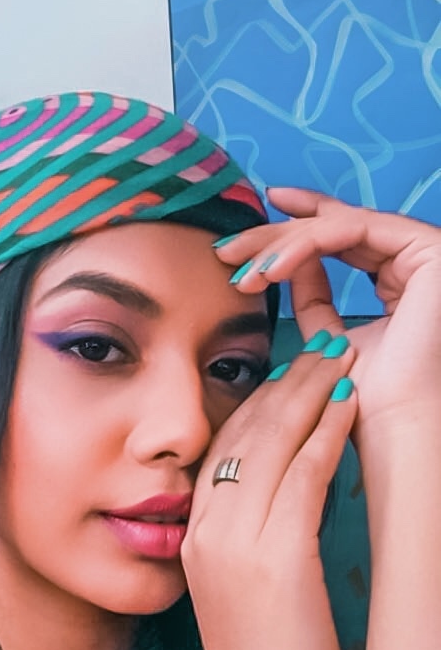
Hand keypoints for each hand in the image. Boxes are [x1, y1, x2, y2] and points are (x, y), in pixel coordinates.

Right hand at [183, 334, 357, 649]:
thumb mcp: (246, 598)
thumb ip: (253, 546)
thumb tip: (292, 503)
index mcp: (192, 540)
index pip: (223, 451)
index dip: (257, 405)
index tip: (288, 375)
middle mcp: (204, 532)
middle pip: (243, 435)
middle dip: (284, 384)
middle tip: (319, 348)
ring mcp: (235, 543)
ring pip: (272, 443)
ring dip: (309, 393)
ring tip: (338, 358)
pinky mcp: (276, 556)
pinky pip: (303, 474)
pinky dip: (327, 432)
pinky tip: (348, 404)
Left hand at [212, 189, 440, 433]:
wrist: (386, 424)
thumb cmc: (362, 397)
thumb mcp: (326, 336)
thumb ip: (313, 297)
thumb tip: (284, 262)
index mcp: (400, 276)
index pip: (342, 236)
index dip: (294, 226)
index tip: (243, 239)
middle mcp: (415, 257)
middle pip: (335, 225)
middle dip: (276, 235)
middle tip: (228, 250)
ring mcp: (425, 250)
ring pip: (339, 225)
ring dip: (283, 245)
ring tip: (246, 273)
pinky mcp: (427, 249)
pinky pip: (353, 229)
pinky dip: (306, 245)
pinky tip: (271, 269)